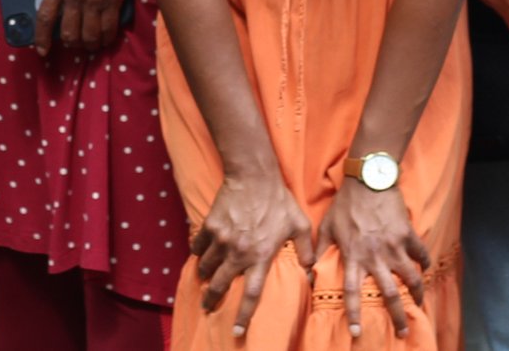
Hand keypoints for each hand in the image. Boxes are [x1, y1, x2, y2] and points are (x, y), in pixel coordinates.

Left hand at [36, 0, 140, 56]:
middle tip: (76, 45)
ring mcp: (94, 0)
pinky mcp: (113, 1)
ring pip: (90, 35)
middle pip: (69, 33)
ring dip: (90, 44)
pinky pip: (109, 28)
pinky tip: (107, 39)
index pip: (45, 17)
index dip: (42, 37)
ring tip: (92, 45)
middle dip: (72, 43)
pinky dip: (108, 37)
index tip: (42, 49)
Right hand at [192, 170, 312, 338]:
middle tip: (208, 307)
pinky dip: (197, 252)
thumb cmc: (279, 201)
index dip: (243, 316)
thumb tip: (311, 270)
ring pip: (205, 267)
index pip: (250, 294)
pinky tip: (200, 254)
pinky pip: (197, 246)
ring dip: (204, 276)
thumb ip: (306, 250)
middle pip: (219, 285)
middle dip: (212, 300)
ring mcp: (221, 239)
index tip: (237, 332)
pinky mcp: (210, 226)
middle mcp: (238, 253)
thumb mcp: (300, 225)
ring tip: (205, 279)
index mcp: (260, 257)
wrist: (254, 175)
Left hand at [312, 180, 431, 339]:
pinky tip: (426, 269)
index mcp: (354, 256)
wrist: (368, 178)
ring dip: (417, 295)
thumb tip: (309, 269)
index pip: (352, 292)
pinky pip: (421, 254)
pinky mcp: (408, 234)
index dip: (355, 313)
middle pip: (389, 294)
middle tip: (402, 332)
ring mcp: (394, 246)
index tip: (358, 332)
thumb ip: (319, 249)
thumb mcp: (327, 226)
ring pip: (411, 278)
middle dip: (397, 316)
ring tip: (419, 305)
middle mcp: (376, 256)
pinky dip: (425, 263)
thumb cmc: (345, 203)